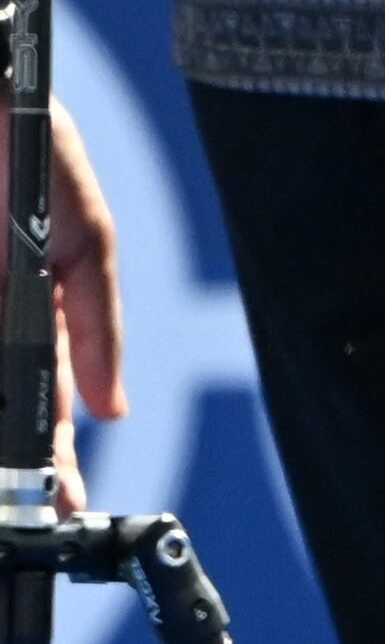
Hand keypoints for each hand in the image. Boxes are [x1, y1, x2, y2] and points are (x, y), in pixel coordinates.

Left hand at [0, 99, 126, 515]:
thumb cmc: (31, 143)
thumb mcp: (83, 233)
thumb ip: (96, 319)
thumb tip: (114, 406)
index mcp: (33, 299)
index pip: (47, 388)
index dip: (53, 444)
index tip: (62, 492)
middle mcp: (1, 303)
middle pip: (7, 391)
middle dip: (18, 449)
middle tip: (29, 500)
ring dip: (0, 418)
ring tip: (8, 470)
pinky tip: (3, 399)